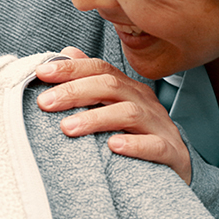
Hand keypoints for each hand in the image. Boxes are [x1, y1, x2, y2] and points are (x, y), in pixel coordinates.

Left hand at [34, 47, 190, 182]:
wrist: (177, 167)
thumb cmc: (137, 134)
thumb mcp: (113, 106)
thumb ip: (90, 81)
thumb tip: (66, 52)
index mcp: (128, 89)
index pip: (99, 69)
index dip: (70, 68)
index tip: (41, 73)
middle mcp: (144, 102)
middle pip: (110, 86)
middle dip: (74, 91)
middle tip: (44, 103)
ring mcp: (159, 126)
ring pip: (129, 113)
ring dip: (95, 118)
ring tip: (67, 128)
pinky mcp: (172, 153)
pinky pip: (155, 146)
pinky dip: (134, 144)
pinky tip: (114, 146)